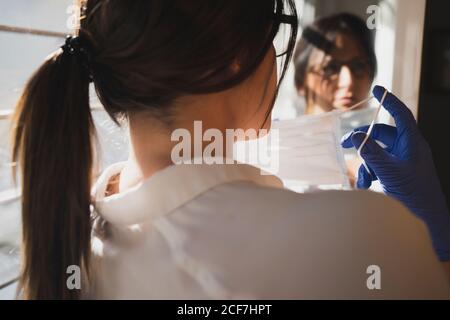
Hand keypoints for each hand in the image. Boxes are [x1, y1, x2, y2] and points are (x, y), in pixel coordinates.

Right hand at [341, 85, 449, 260]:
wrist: (424, 218)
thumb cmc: (414, 192)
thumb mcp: (389, 170)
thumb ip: (371, 152)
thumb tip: (356, 136)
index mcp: (412, 143)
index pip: (400, 115)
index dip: (389, 100)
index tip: (377, 89)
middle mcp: (406, 149)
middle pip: (380, 135)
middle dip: (362, 140)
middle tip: (344, 145)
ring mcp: (399, 163)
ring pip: (375, 153)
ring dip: (365, 165)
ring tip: (364, 180)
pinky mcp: (393, 175)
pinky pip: (375, 167)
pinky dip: (368, 175)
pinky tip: (367, 186)